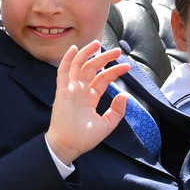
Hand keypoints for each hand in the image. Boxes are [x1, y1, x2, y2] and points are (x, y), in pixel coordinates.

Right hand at [47, 41, 129, 164]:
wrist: (68, 146)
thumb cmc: (84, 138)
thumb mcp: (107, 124)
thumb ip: (117, 111)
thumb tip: (124, 96)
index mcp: (90, 98)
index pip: (103, 79)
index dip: (114, 71)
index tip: (127, 67)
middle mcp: (81, 91)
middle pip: (92, 68)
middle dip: (104, 58)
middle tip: (117, 51)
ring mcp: (71, 89)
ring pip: (78, 66)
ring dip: (87, 53)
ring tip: (98, 44)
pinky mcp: (62, 91)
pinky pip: (63, 72)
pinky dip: (68, 60)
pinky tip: (74, 49)